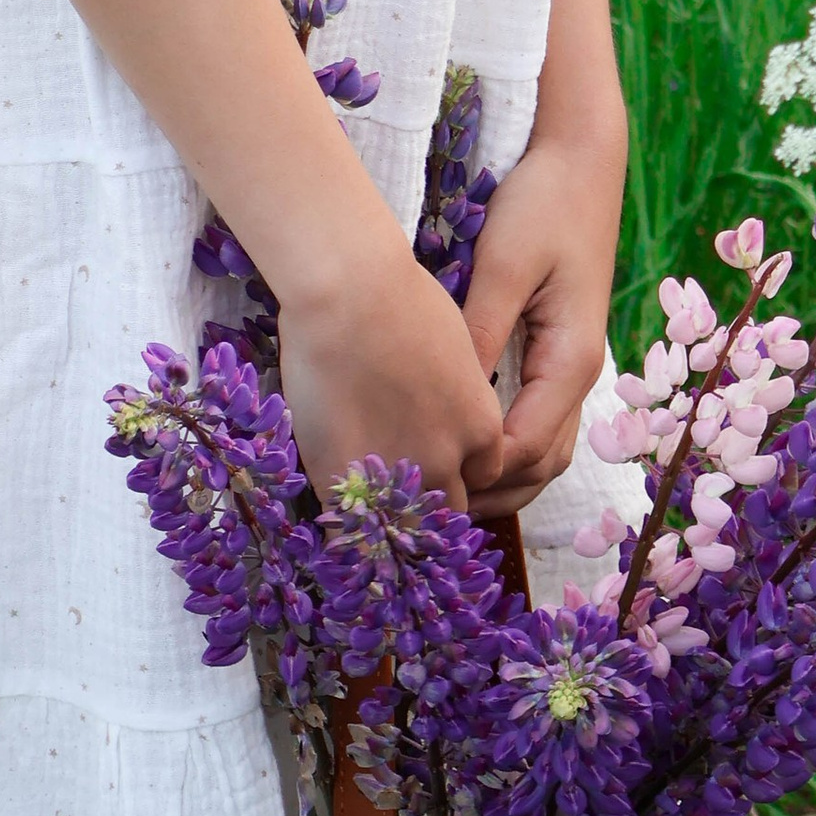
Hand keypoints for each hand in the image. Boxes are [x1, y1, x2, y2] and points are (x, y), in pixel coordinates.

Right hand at [278, 252, 507, 501]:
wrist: (350, 294)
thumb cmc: (403, 299)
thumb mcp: (454, 349)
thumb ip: (456, 398)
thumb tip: (438, 409)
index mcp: (480, 429)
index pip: (483, 475)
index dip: (458, 466)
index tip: (437, 455)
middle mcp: (446, 462)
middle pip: (448, 508)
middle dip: (427, 496)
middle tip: (399, 475)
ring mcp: (396, 478)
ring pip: (402, 522)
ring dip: (386, 509)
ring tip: (364, 489)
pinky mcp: (348, 481)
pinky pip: (350, 519)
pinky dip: (344, 509)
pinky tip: (332, 482)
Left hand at [457, 128, 624, 517]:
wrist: (579, 161)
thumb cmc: (541, 204)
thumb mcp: (503, 264)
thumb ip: (478, 329)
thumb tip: (446, 395)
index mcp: (570, 359)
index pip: (524, 447)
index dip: (473, 471)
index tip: (417, 480)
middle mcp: (578, 373)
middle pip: (540, 464)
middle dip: (487, 491)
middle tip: (422, 506)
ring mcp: (569, 364)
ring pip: (541, 448)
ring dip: (497, 475)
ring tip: (436, 488)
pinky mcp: (553, 350)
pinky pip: (532, 417)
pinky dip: (502, 444)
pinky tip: (458, 440)